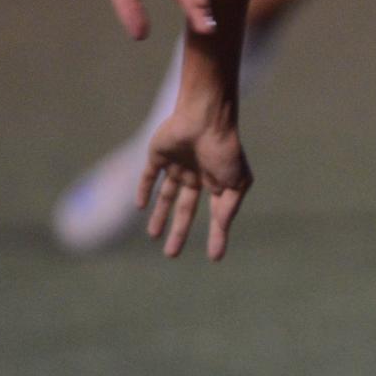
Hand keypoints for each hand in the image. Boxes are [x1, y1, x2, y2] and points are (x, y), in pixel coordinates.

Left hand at [140, 99, 251, 260]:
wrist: (205, 118)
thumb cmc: (224, 150)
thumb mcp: (235, 184)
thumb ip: (227, 210)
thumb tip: (221, 235)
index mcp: (217, 181)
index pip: (214, 215)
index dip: (215, 235)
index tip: (214, 257)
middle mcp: (196, 175)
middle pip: (185, 209)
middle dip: (178, 232)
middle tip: (171, 255)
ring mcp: (177, 165)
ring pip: (166, 195)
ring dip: (159, 215)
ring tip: (153, 236)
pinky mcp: (158, 155)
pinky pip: (148, 176)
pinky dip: (144, 190)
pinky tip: (140, 206)